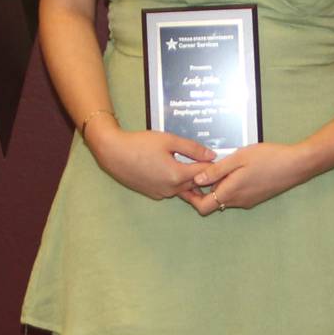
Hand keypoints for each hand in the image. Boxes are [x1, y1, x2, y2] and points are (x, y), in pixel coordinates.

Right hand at [88, 125, 216, 200]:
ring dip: (191, 180)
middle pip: (195, 184)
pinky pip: (171, 190)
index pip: (204, 173)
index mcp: (177, 175)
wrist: (113, 153)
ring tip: (195, 167)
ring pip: (183, 188)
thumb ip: (192, 148)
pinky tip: (174, 170)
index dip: (214, 165)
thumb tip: (212, 155)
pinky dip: (177, 183)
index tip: (220, 159)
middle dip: (204, 176)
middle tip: (212, 165)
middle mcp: (170, 189)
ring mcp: (161, 193)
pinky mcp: (153, 194)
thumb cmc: (139, 143)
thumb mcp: (168, 140)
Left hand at [184, 142, 314, 214]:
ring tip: (222, 166)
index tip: (189, 183)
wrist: (296, 165)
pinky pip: (237, 195)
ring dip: (219, 186)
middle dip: (205, 189)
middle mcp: (238, 201)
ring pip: (225, 198)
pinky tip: (237, 169)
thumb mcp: (239, 158)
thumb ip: (217, 170)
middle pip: (213, 202)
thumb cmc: (268, 158)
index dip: (192, 197)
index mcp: (231, 192)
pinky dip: (231, 185)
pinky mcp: (256, 197)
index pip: (203, 207)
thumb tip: (197, 179)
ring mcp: (248, 201)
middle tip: (202, 170)